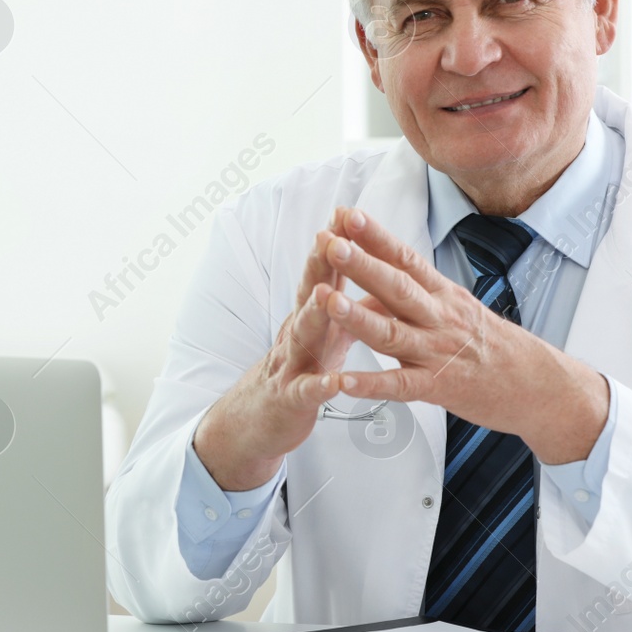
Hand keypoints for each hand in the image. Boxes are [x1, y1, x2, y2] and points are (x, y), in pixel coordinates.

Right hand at [192, 210, 375, 489]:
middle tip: (330, 236)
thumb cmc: (300, 369)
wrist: (257, 418)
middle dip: (321, 265)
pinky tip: (336, 383)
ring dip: (315, 314)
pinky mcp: (292, 399)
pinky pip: (308, 392)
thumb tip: (374, 269)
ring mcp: (292, 364)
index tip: (348, 212)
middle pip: (309, 292)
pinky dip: (322, 386)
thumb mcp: (323, 330)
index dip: (337, 243)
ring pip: (304, 335)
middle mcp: (298, 331)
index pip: (325, 272)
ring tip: (327, 295)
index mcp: (313, 314)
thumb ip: (347, 301)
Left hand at [319, 207, 608, 464]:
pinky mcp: (439, 388)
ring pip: (392, 333)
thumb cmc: (493, 346)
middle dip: (360, 263)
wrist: (541, 385)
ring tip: (325, 300)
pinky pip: (400, 386)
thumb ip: (410, 300)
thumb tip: (367, 290)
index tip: (346, 214)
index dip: (374, 236)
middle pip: (396, 287)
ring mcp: (438, 353)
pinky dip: (370, 385)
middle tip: (328, 242)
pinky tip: (343, 382)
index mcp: (443, 294)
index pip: (405, 258)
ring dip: (356, 316)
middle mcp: (439, 318)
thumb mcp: (455, 311)